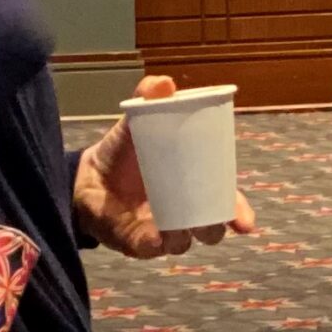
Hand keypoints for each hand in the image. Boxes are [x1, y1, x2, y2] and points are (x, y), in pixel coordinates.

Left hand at [73, 75, 259, 258]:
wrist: (86, 173)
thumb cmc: (123, 149)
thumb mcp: (137, 120)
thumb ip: (149, 98)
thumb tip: (164, 82)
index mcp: (194, 184)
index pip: (226, 203)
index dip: (239, 212)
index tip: (245, 223)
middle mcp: (183, 211)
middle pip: (211, 230)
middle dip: (214, 228)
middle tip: (211, 220)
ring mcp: (160, 229)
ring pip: (182, 243)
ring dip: (183, 238)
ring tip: (176, 228)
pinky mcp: (135, 241)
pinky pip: (150, 249)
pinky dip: (155, 245)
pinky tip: (154, 237)